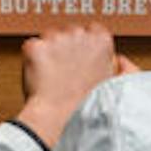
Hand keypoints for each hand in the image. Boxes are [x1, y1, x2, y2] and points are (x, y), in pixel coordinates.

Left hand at [15, 24, 138, 146]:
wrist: (59, 119)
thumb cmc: (86, 107)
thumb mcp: (113, 84)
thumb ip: (117, 66)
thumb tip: (119, 59)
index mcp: (101, 39)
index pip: (90, 30)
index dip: (83, 47)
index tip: (80, 61)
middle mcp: (79, 34)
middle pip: (68, 32)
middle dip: (65, 48)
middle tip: (65, 73)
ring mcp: (55, 39)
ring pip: (48, 38)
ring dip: (48, 52)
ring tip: (53, 77)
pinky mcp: (35, 47)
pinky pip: (31, 47)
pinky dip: (32, 60)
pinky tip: (39, 76)